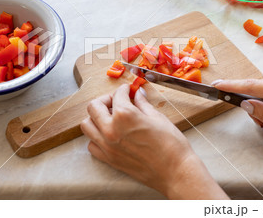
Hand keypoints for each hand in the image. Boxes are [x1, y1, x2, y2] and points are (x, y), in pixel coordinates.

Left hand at [80, 84, 228, 198]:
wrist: (175, 172)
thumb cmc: (171, 145)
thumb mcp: (157, 117)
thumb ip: (142, 104)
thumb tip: (137, 94)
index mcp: (124, 115)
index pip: (117, 95)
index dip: (124, 90)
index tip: (127, 90)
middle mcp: (111, 129)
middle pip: (93, 107)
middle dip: (105, 100)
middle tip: (117, 101)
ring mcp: (107, 146)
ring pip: (87, 125)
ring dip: (96, 118)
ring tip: (110, 117)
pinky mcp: (109, 159)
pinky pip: (92, 144)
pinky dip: (96, 137)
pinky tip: (109, 134)